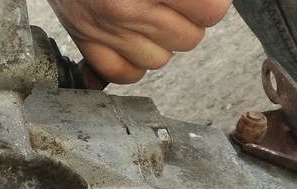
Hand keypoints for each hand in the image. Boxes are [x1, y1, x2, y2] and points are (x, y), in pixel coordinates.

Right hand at [46, 0, 231, 83]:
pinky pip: (125, 73)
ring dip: (162, 40)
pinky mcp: (86, 42)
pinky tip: (131, 37)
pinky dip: (132, 61)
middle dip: (188, 19)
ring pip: (161, 60)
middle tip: (173, 0)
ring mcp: (105, 31)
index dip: (210, 1)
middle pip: (190, 38)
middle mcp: (127, 9)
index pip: (211, 11)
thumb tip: (210, 3)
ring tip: (149, 13)